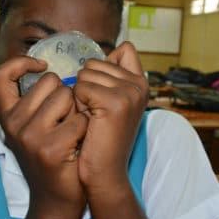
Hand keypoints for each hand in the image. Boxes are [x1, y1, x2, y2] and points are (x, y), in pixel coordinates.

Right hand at [0, 56, 87, 218]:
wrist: (56, 198)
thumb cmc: (51, 156)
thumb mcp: (32, 128)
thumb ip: (36, 102)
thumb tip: (50, 69)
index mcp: (7, 116)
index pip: (0, 75)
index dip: (21, 63)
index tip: (42, 65)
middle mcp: (14, 124)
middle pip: (50, 81)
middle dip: (65, 95)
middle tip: (64, 119)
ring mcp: (31, 136)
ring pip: (67, 96)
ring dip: (77, 110)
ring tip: (71, 132)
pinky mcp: (52, 148)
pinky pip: (81, 118)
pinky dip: (85, 128)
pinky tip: (78, 143)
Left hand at [74, 41, 148, 190]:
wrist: (104, 171)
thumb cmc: (101, 137)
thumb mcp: (111, 101)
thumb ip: (113, 75)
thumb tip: (120, 46)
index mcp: (140, 82)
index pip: (123, 50)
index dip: (103, 67)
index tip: (103, 95)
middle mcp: (139, 84)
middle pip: (93, 63)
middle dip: (86, 86)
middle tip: (96, 113)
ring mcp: (130, 92)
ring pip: (84, 74)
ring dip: (80, 96)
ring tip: (92, 118)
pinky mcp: (116, 102)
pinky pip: (80, 87)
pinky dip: (78, 104)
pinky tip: (89, 122)